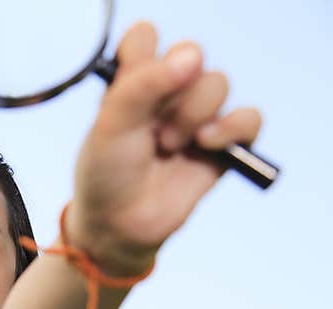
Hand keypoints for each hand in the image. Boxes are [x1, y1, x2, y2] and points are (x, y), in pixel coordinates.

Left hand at [66, 21, 262, 275]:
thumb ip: (142, 85)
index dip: (142, 56)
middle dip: (171, 92)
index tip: (130, 89)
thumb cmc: (106, 174)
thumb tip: (191, 56)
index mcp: (132, 82)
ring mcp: (195, 118)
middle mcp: (166, 94)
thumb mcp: (110, 126)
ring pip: (218, 83)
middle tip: (148, 128)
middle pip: (190, 55)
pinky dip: (232, 128)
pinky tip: (206, 145)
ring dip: (193, 115)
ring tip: (169, 147)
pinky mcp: (222, 145)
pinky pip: (248, 118)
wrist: (119, 225)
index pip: (145, 37)